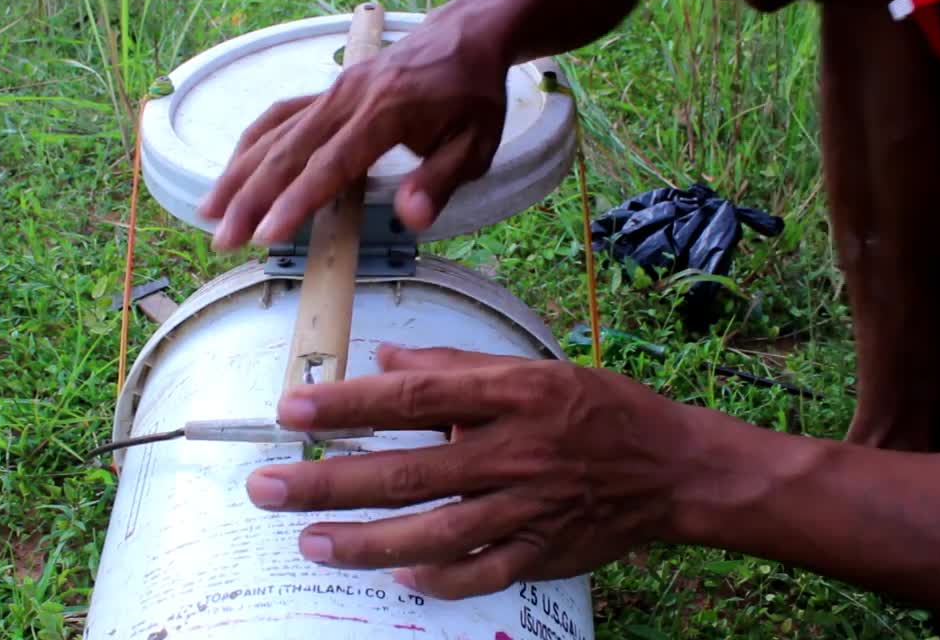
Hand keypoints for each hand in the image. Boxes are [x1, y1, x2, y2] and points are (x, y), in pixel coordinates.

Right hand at [196, 1, 513, 249]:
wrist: (465, 35)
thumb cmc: (473, 96)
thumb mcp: (476, 144)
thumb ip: (441, 181)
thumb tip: (412, 218)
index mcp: (386, 113)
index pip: (332, 164)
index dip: (297, 201)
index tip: (266, 234)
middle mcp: (348, 98)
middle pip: (288, 150)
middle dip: (251, 197)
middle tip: (223, 239)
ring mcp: (332, 91)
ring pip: (274, 133)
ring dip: (239, 172)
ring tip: (210, 211)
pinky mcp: (326, 91)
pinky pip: (279, 116)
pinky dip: (251, 144)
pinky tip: (233, 172)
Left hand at [244, 344, 694, 599]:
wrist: (672, 466)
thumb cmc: (595, 408)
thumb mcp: (530, 367)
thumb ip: (453, 364)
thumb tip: (383, 359)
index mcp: (509, 396)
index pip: (413, 397)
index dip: (348, 404)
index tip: (291, 408)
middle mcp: (512, 452)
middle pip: (408, 472)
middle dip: (329, 482)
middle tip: (267, 487)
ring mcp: (527, 507)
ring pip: (434, 532)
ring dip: (366, 542)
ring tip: (309, 542)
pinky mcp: (543, 551)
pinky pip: (482, 573)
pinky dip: (439, 580)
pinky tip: (396, 578)